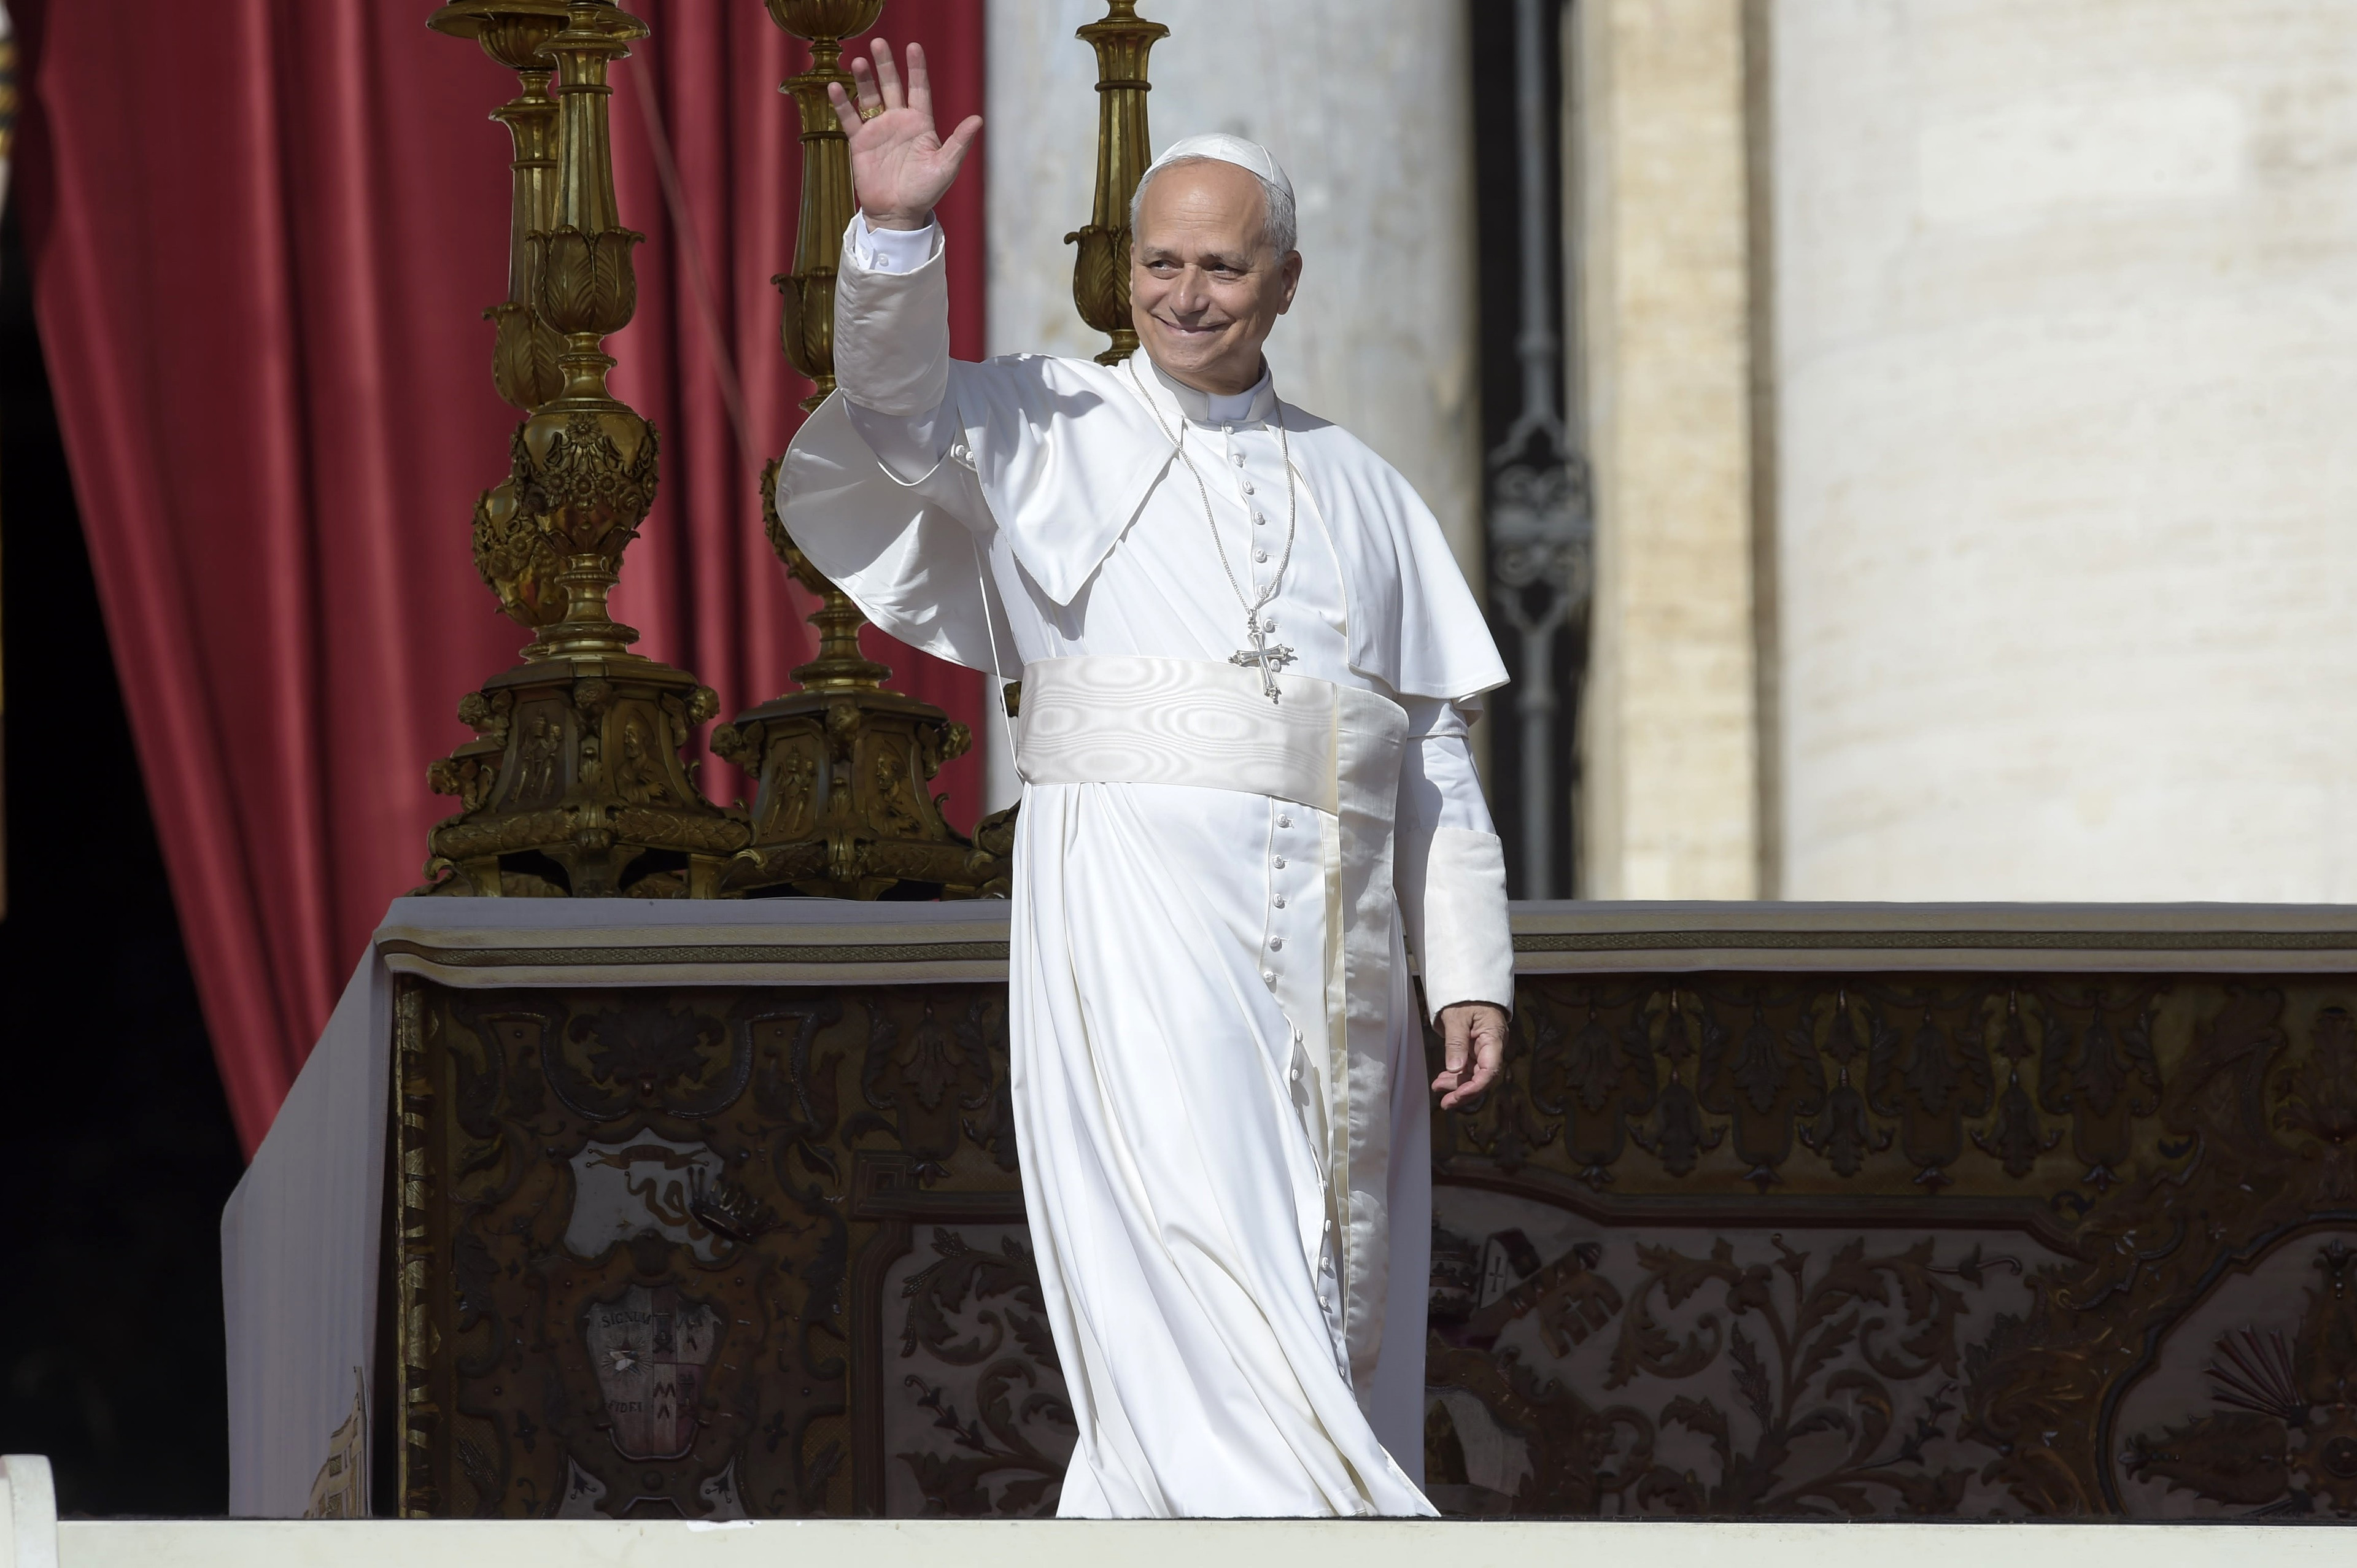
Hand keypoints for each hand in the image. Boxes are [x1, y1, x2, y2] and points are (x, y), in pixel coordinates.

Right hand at [826, 39, 982, 231]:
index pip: (919, 89)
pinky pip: (850, 118)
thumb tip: (978, 119)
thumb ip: (959, 142)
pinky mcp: (860, 142)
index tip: (913, 47)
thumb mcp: (946, 166)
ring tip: (858, 62)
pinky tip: (835, 87)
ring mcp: (878, 130)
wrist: (898, 213)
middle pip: (892, 85)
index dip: (916, 68)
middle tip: (879, 43)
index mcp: (920, 124)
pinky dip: (843, 103)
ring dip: (864, 79)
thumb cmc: (925, 192)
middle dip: (886, 65)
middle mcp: (899, 121)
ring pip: (870, 97)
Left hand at [1432, 1001, 1507, 1109]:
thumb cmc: (1466, 997)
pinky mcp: (1475, 1049)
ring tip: (1439, 1090)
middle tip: (1446, 1103)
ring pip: (1474, 1074)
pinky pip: (1468, 1067)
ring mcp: (1483, 1049)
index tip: (1459, 1095)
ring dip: (1457, 1085)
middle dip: (1465, 1092)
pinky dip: (1455, 1075)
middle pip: (1482, 1077)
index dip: (1476, 1086)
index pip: (1490, 1069)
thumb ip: (1456, 1042)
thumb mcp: (1457, 1016)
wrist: (1469, 985)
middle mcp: (1491, 1047)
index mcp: (1493, 1037)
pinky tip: (1443, 1081)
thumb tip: (1455, 1068)